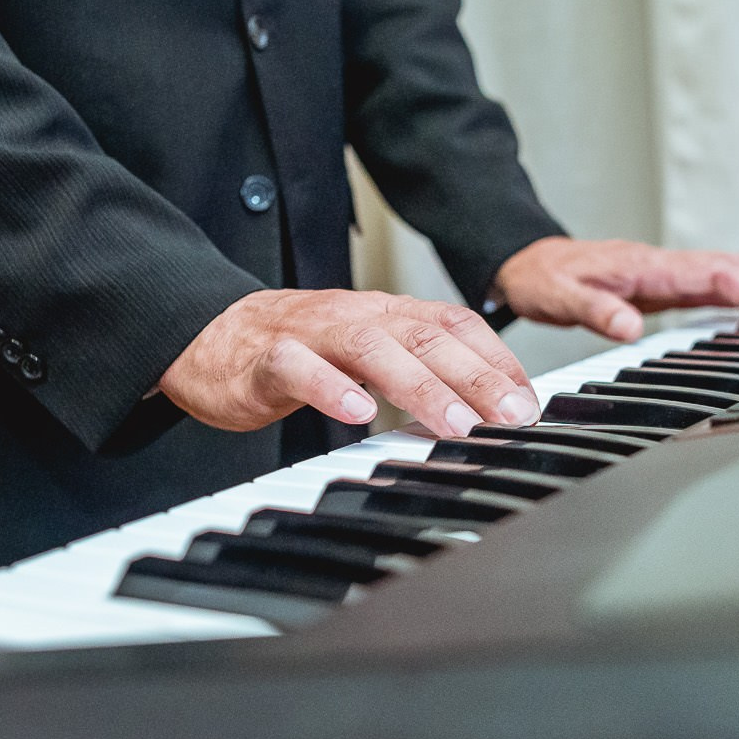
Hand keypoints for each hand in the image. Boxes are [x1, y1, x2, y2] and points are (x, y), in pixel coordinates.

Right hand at [160, 289, 540, 437]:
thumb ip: (419, 370)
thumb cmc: (297, 351)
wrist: (208, 337)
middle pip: (425, 335)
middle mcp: (357, 314)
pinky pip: (299, 367)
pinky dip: (330, 390)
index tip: (529, 402)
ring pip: (371, 347)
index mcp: (386, 313)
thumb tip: (486, 408)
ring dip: (420, 386)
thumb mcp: (366, 354)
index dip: (497, 359)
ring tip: (456, 425)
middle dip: (476, 376)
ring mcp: (311, 332)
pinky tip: (358, 416)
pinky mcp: (267, 359)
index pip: (455, 323)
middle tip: (513, 418)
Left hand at [493, 237, 738, 340]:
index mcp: (648, 266)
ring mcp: (670, 273)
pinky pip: (719, 283)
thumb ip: (596, 312)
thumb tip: (630, 327)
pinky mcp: (668, 284)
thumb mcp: (561, 298)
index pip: (711, 272)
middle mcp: (666, 265)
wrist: (530, 262)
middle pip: (737, 265)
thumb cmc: (545, 278)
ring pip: (734, 271)